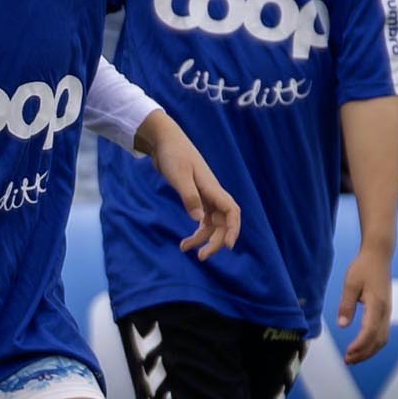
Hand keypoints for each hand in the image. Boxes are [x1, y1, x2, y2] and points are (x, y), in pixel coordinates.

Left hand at [135, 114, 241, 257]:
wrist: (164, 141)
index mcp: (212, 188)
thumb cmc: (173, 155)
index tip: (228, 246)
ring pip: (211, 223)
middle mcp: (212, 194)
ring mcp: (205, 196)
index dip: (233, 229)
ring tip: (184, 249)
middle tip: (202, 257)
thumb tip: (199, 219)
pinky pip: (202, 219)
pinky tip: (185, 241)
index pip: (231, 212)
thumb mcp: (179, 176)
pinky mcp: (195, 196)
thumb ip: (189, 197)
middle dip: (216, 241)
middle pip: (223, 222)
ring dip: (202, 238)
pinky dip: (196, 231)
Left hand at [336, 250, 394, 364]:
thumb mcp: (349, 284)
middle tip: (347, 361)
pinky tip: (361, 347)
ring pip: (382, 339)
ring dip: (368, 351)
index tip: (348, 353)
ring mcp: (387, 312)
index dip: (359, 345)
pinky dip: (372, 344)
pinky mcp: (385, 311)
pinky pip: (382, 332)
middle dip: (363, 353)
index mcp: (377, 305)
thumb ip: (346, 305)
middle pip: (378, 340)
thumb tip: (342, 325)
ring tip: (352, 358)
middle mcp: (385, 311)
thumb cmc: (363, 268)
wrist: (378, 256)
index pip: (370, 331)